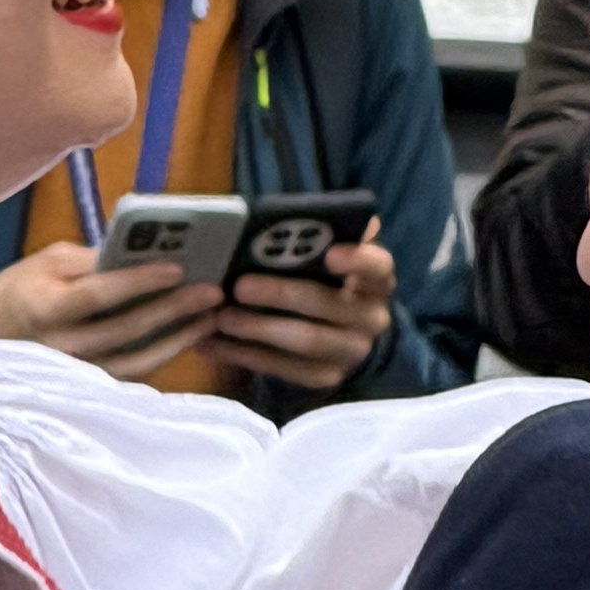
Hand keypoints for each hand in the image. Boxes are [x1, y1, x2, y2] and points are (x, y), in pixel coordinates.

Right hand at [0, 236, 226, 378]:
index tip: (178, 268)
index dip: (139, 282)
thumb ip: (95, 260)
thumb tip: (151, 255)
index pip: (98, 295)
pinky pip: (135, 372)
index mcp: (45, 306)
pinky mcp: (91, 385)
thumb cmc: (33, 283)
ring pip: (136, 359)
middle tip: (213, 291)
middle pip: (124, 329)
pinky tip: (191, 334)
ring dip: (178, 337)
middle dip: (173, 309)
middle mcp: (60, 346)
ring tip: (212, 315)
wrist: (0, 325)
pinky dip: (165, 354)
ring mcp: (76, 372)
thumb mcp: (54, 260)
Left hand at [217, 235, 400, 401]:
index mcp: (376, 279)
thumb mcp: (329, 256)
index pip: (378, 266)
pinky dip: (245, 356)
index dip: (357, 260)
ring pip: (305, 342)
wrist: (340, 332)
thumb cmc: (324, 279)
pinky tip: (211, 344)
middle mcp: (372, 318)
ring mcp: (350, 352)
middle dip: (282, 294)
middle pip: (328, 305)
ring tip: (220, 318)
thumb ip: (318, 238)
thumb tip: (295, 213)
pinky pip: (284, 369)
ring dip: (258, 330)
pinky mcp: (325, 377)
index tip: (329, 254)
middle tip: (239, 286)